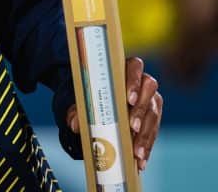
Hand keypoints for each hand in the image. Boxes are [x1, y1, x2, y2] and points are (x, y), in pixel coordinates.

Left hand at [67, 56, 161, 171]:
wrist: (99, 105)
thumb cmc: (92, 97)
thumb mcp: (82, 101)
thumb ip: (77, 110)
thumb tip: (74, 124)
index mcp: (124, 70)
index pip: (134, 66)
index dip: (134, 81)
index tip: (129, 98)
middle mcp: (142, 83)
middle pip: (148, 92)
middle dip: (140, 111)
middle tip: (132, 127)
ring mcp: (151, 100)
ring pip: (154, 114)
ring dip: (145, 134)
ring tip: (137, 152)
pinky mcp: (153, 118)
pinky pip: (154, 132)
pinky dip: (146, 146)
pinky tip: (140, 160)